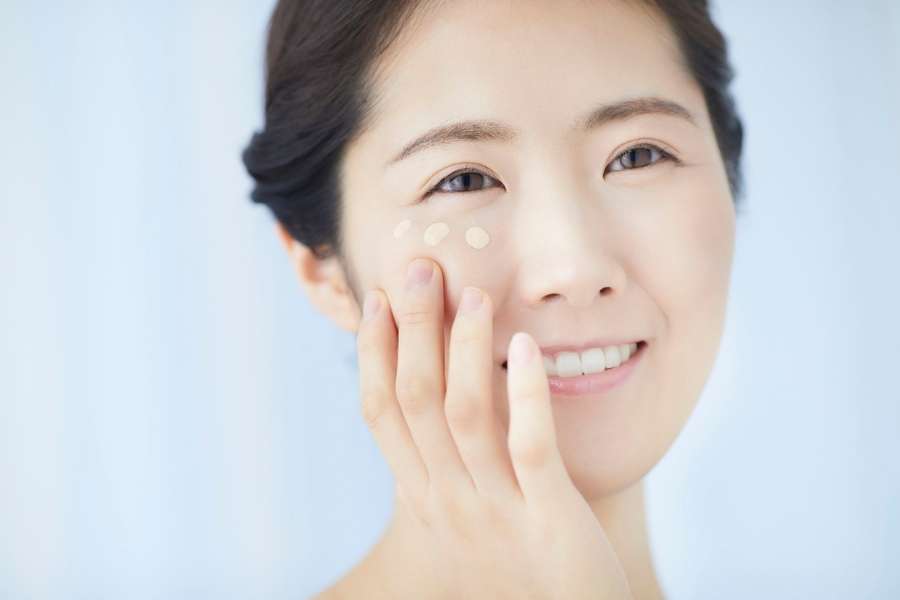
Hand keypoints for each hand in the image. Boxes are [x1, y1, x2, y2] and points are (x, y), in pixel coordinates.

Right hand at [355, 257, 633, 598]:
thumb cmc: (512, 565)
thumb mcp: (460, 514)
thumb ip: (442, 461)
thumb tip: (431, 395)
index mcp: (422, 497)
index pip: (380, 413)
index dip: (374, 352)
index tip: (378, 298)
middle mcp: (446, 501)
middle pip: (414, 400)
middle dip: (413, 328)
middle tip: (420, 268)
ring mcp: (494, 511)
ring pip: (463, 415)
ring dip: (463, 347)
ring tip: (472, 292)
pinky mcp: (548, 519)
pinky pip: (530, 445)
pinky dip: (524, 392)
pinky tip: (524, 346)